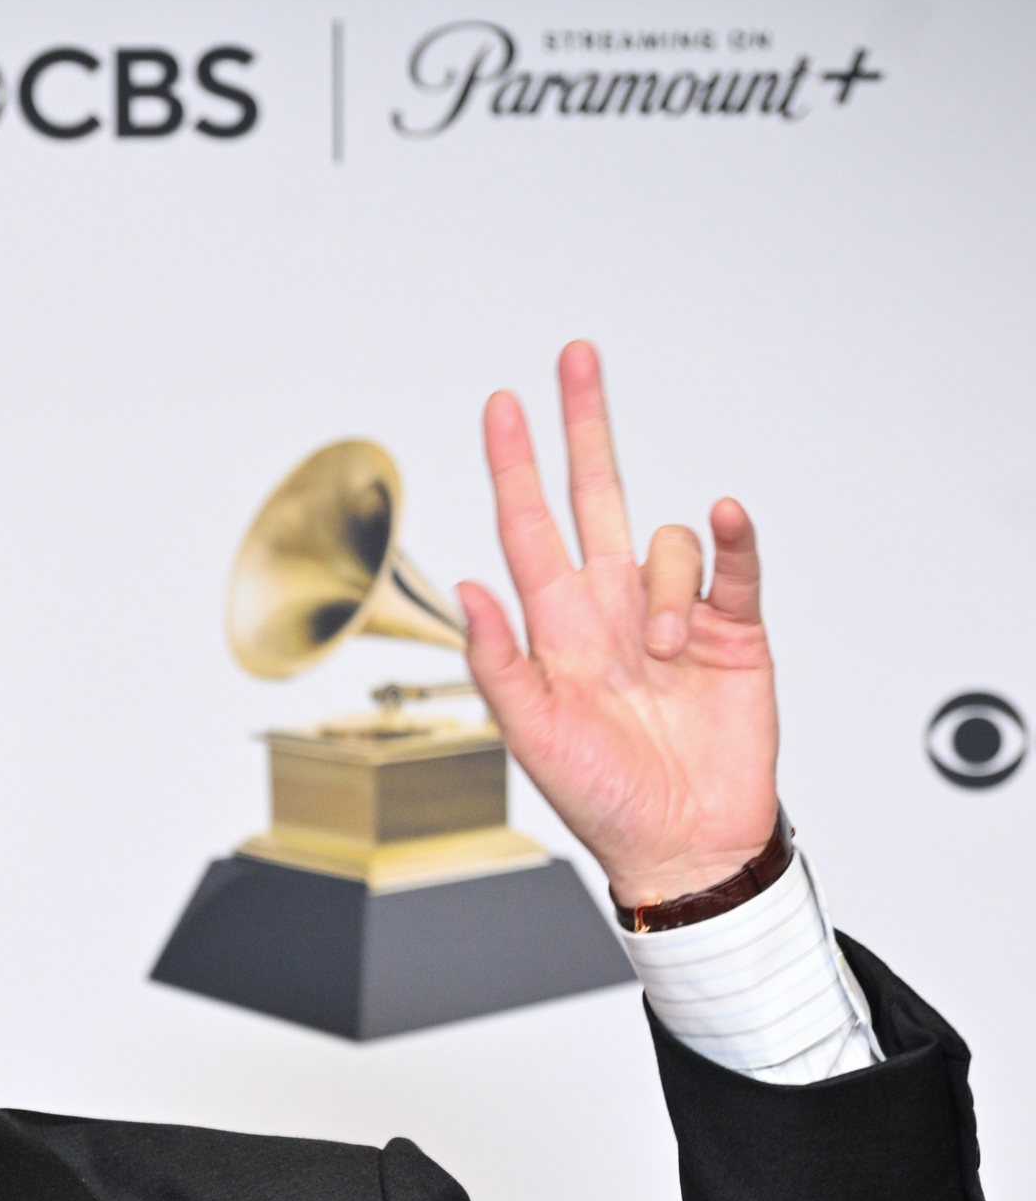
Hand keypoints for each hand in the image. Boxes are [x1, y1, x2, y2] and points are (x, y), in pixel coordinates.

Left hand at [457, 340, 779, 909]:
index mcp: (559, 629)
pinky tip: (724, 522)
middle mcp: (613, 609)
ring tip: (665, 655)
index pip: (529, 528)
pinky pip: (734, 560)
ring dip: (665, 586)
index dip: (515, 466)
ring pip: (666, 542)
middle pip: (597, 494)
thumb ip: (496, 662)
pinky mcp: (732, 628)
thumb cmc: (602, 799)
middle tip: (576, 360)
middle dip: (584, 427)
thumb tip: (467, 591)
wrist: (682, 840)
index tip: (502, 406)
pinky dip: (731, 537)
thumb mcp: (532, 736)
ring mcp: (673, 614)